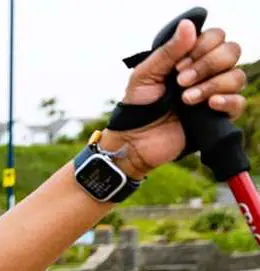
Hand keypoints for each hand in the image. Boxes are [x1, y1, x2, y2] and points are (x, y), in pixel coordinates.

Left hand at [100, 19, 247, 178]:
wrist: (135, 142)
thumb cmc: (137, 107)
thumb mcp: (145, 75)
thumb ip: (168, 51)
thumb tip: (189, 25)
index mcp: (189, 58)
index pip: (215, 37)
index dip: (202, 47)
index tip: (178, 66)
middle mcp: (206, 72)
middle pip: (231, 52)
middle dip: (207, 64)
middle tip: (180, 81)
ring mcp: (214, 93)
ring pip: (236, 76)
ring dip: (212, 85)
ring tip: (185, 99)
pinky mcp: (218, 116)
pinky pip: (239, 102)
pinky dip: (227, 100)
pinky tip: (210, 104)